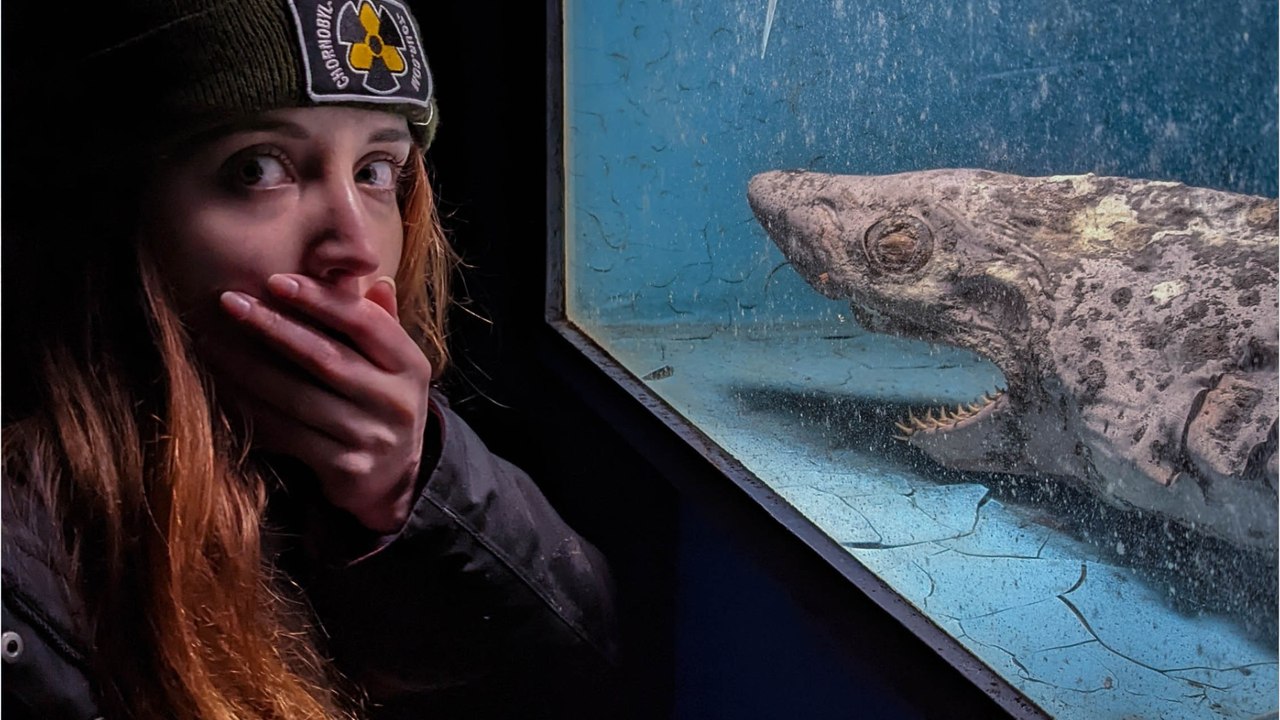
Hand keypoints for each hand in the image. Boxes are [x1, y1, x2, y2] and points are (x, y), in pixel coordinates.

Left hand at [211, 274, 431, 532]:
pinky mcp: (345, 467)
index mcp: (410, 365)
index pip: (364, 323)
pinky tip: (225, 389)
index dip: (320, 299)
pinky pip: (287, 433)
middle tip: (229, 301)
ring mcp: (371, 437)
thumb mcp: (393, 363)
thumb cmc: (382, 402)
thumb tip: (373, 278)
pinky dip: (252, 410)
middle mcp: (396, 400)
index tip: (275, 281)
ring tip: (211, 343)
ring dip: (248, 368)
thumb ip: (381, 322)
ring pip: (298, 397)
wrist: (395, 478)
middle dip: (273, 326)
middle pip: (326, 357)